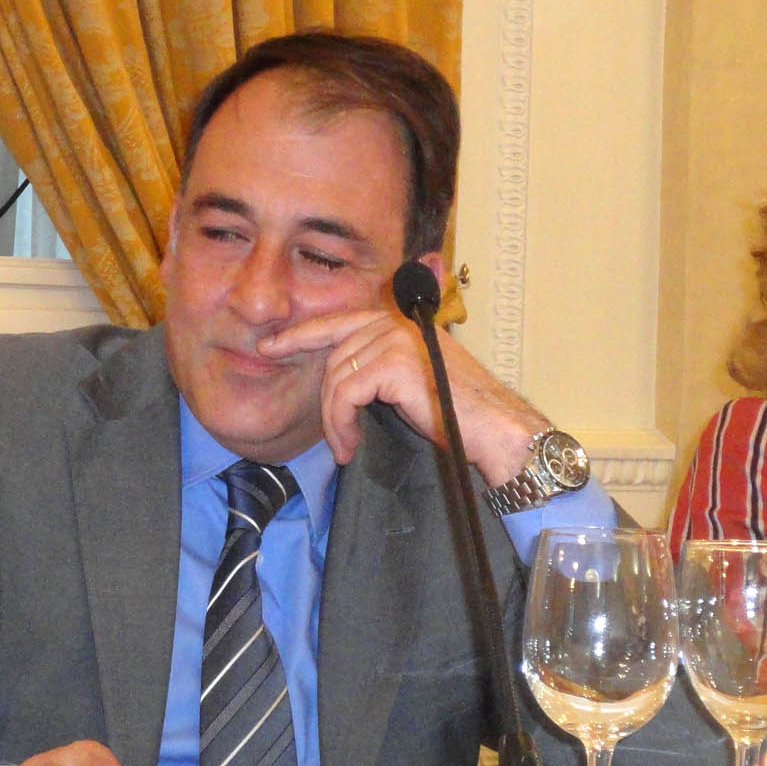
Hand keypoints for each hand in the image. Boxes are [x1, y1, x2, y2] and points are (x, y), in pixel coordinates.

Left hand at [257, 306, 547, 485]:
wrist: (495, 430)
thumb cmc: (462, 416)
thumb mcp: (416, 383)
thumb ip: (382, 369)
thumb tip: (342, 378)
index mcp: (403, 323)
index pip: (341, 320)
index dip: (303, 333)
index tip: (271, 348)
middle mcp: (399, 323)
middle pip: (334, 353)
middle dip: (325, 398)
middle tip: (335, 436)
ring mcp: (397, 340)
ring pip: (337, 377)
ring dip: (335, 419)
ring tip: (346, 445)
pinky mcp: (395, 364)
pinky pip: (345, 393)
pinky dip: (341, 423)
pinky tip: (352, 443)